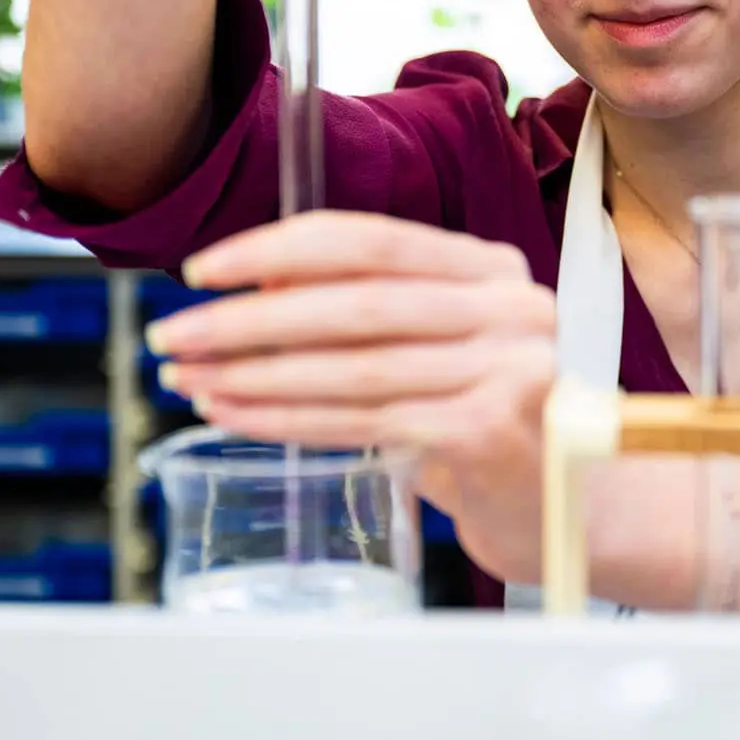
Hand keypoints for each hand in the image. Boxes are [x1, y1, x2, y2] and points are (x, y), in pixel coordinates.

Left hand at [147, 210, 557, 585]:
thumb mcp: (440, 342)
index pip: (372, 240)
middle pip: (357, 304)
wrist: (564, 500)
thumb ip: (369, 305)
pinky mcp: (493, 433)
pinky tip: (238, 417)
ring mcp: (510, 369)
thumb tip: (257, 282)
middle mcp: (513, 307)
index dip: (280, 248)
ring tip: (190, 381)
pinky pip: (368, 424)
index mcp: (493, 268)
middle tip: (174, 334)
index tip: (205, 269)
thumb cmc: (486, 413)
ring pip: (357, 368)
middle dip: (249, 320)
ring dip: (257, 376)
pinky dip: (291, 421)